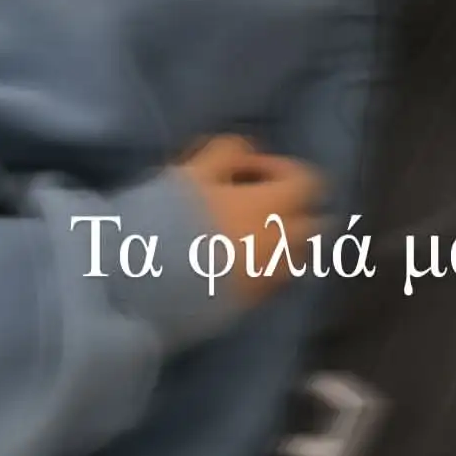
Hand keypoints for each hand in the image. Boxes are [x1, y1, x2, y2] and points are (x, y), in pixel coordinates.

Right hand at [176, 135, 324, 305]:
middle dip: (290, 210)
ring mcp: (268, 280)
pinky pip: (271, 284)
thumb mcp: (192, 172)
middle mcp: (280, 245)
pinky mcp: (249, 305)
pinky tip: (225, 262)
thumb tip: (248, 150)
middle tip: (252, 203)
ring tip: (240, 235)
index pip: (308, 183)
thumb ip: (227, 152)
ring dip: (278, 242)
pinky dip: (260, 269)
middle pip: (312, 224)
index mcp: (271, 208)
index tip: (247, 170)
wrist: (143, 284)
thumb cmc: (167, 220)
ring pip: (294, 257)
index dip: (282, 169)